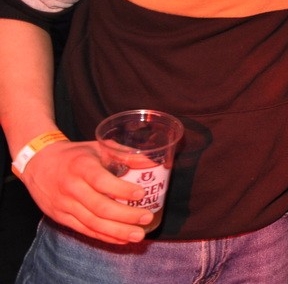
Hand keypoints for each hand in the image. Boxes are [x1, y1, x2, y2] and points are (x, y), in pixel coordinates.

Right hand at [20, 140, 153, 243]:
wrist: (38, 164)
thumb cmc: (74, 155)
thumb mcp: (97, 147)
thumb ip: (124, 154)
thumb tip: (151, 163)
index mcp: (81, 166)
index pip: (101, 181)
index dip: (122, 189)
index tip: (142, 194)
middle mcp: (71, 187)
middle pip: (99, 207)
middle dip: (125, 216)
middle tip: (146, 218)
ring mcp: (64, 205)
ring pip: (92, 223)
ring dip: (117, 231)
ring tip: (138, 235)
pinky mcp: (61, 218)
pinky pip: (84, 230)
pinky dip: (104, 236)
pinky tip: (121, 239)